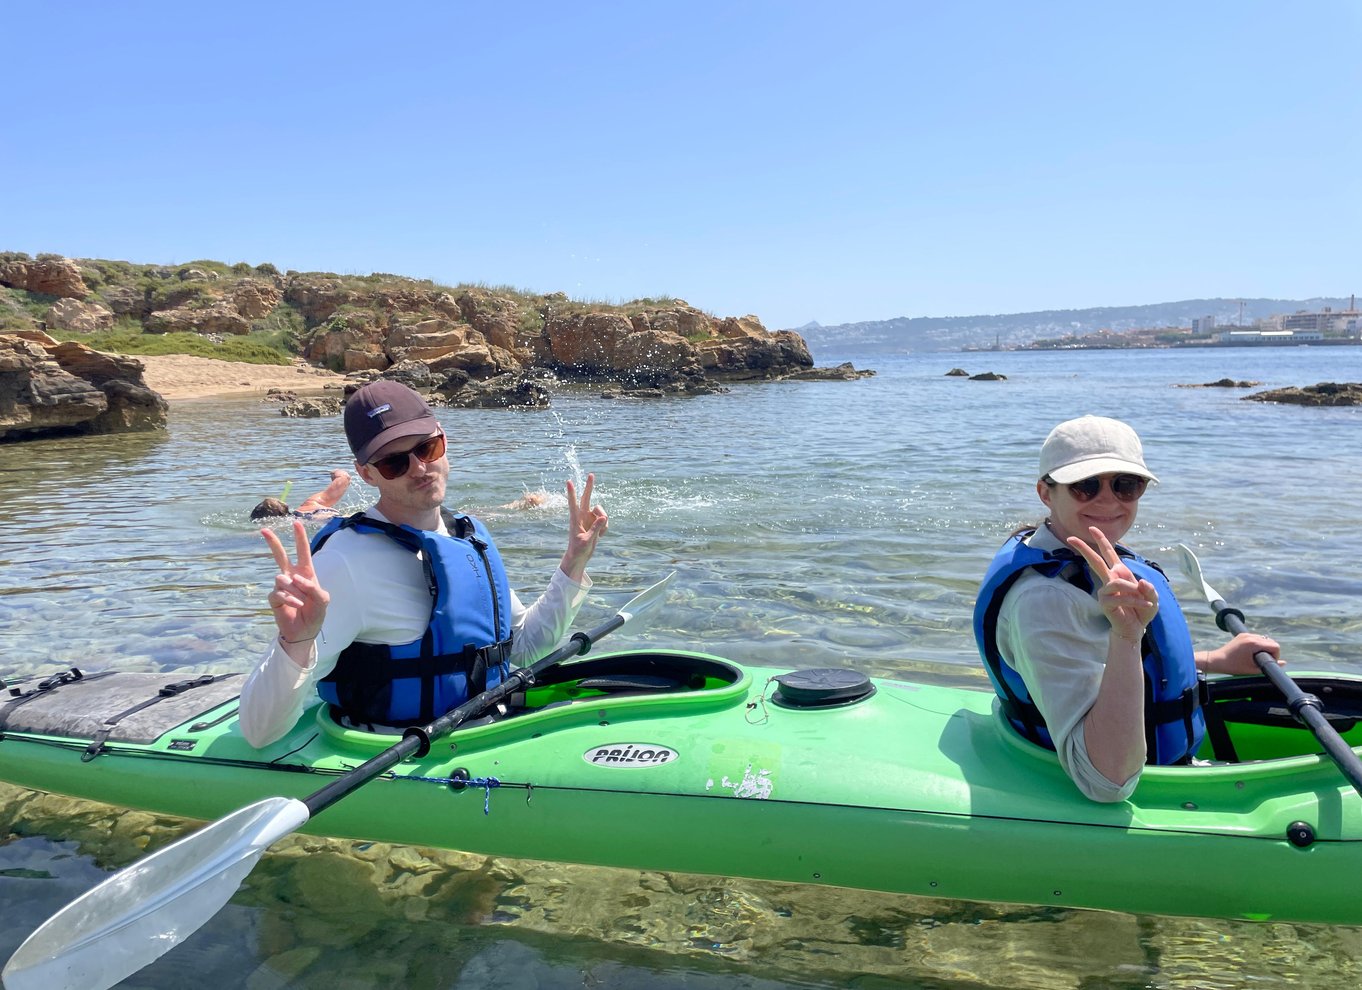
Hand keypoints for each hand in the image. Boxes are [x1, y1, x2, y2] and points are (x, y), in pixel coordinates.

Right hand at [262, 519, 328, 657]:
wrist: (304, 631)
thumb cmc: (315, 613)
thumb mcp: (323, 600)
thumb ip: (314, 588)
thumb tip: (295, 578)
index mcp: (306, 573)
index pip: (302, 552)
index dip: (300, 538)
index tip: (296, 522)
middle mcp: (291, 576)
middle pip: (280, 556)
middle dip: (273, 543)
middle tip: (264, 530)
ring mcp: (281, 587)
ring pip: (282, 578)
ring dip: (294, 590)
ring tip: (302, 602)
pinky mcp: (274, 598)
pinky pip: (278, 593)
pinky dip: (289, 599)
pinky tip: (296, 605)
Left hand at [559, 473, 608, 581]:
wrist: (580, 557)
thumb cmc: (579, 550)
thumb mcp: (587, 541)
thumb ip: (595, 529)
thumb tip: (604, 517)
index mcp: (575, 519)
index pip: (573, 503)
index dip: (571, 492)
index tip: (568, 481)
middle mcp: (582, 516)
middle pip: (587, 498)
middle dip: (589, 486)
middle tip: (591, 474)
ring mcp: (590, 519)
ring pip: (602, 513)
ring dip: (604, 522)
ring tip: (599, 534)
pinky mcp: (596, 523)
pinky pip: (605, 521)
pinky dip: (605, 529)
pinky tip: (600, 536)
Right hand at [1066, 527, 1158, 645]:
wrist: (1136, 628)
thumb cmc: (1142, 610)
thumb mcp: (1152, 598)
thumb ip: (1150, 589)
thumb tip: (1141, 582)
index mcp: (1120, 573)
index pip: (1109, 554)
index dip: (1101, 540)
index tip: (1091, 529)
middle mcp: (1110, 580)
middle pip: (1095, 561)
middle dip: (1084, 549)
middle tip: (1071, 538)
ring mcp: (1106, 591)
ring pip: (1116, 581)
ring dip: (1133, 590)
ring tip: (1144, 600)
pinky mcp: (1105, 603)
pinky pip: (1120, 596)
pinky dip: (1135, 600)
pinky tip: (1145, 605)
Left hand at [1201, 632, 1281, 675]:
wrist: (1217, 660)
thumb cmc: (1234, 666)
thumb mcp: (1253, 669)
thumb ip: (1269, 665)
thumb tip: (1284, 663)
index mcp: (1253, 643)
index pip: (1275, 646)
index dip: (1275, 656)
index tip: (1268, 662)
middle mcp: (1250, 636)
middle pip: (1271, 642)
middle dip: (1270, 651)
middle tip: (1262, 661)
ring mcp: (1246, 634)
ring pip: (1264, 639)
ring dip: (1264, 648)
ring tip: (1256, 657)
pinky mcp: (1242, 635)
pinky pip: (1256, 638)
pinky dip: (1258, 645)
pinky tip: (1251, 653)